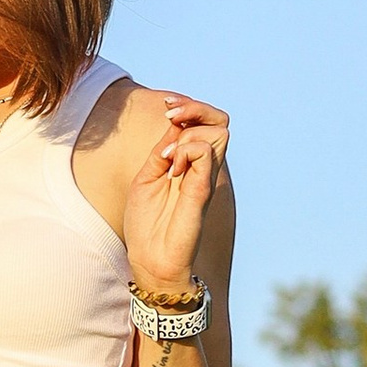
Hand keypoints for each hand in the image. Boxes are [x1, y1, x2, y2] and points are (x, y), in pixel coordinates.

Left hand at [120, 94, 228, 298]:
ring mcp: (206, 177)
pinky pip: (207, 153)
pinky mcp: (204, 189)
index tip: (166, 106)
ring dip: (189, 132)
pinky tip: (171, 168)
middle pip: (219, 120)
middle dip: (194, 107)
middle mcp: (204, 167)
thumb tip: (175, 123)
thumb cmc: (146, 223)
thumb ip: (163, 150)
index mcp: (190, 162)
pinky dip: (187, 150)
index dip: (187, 106)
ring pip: (219, 131)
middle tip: (170, 117)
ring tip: (168, 157)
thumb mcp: (147, 176)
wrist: (150, 260)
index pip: (203, 120)